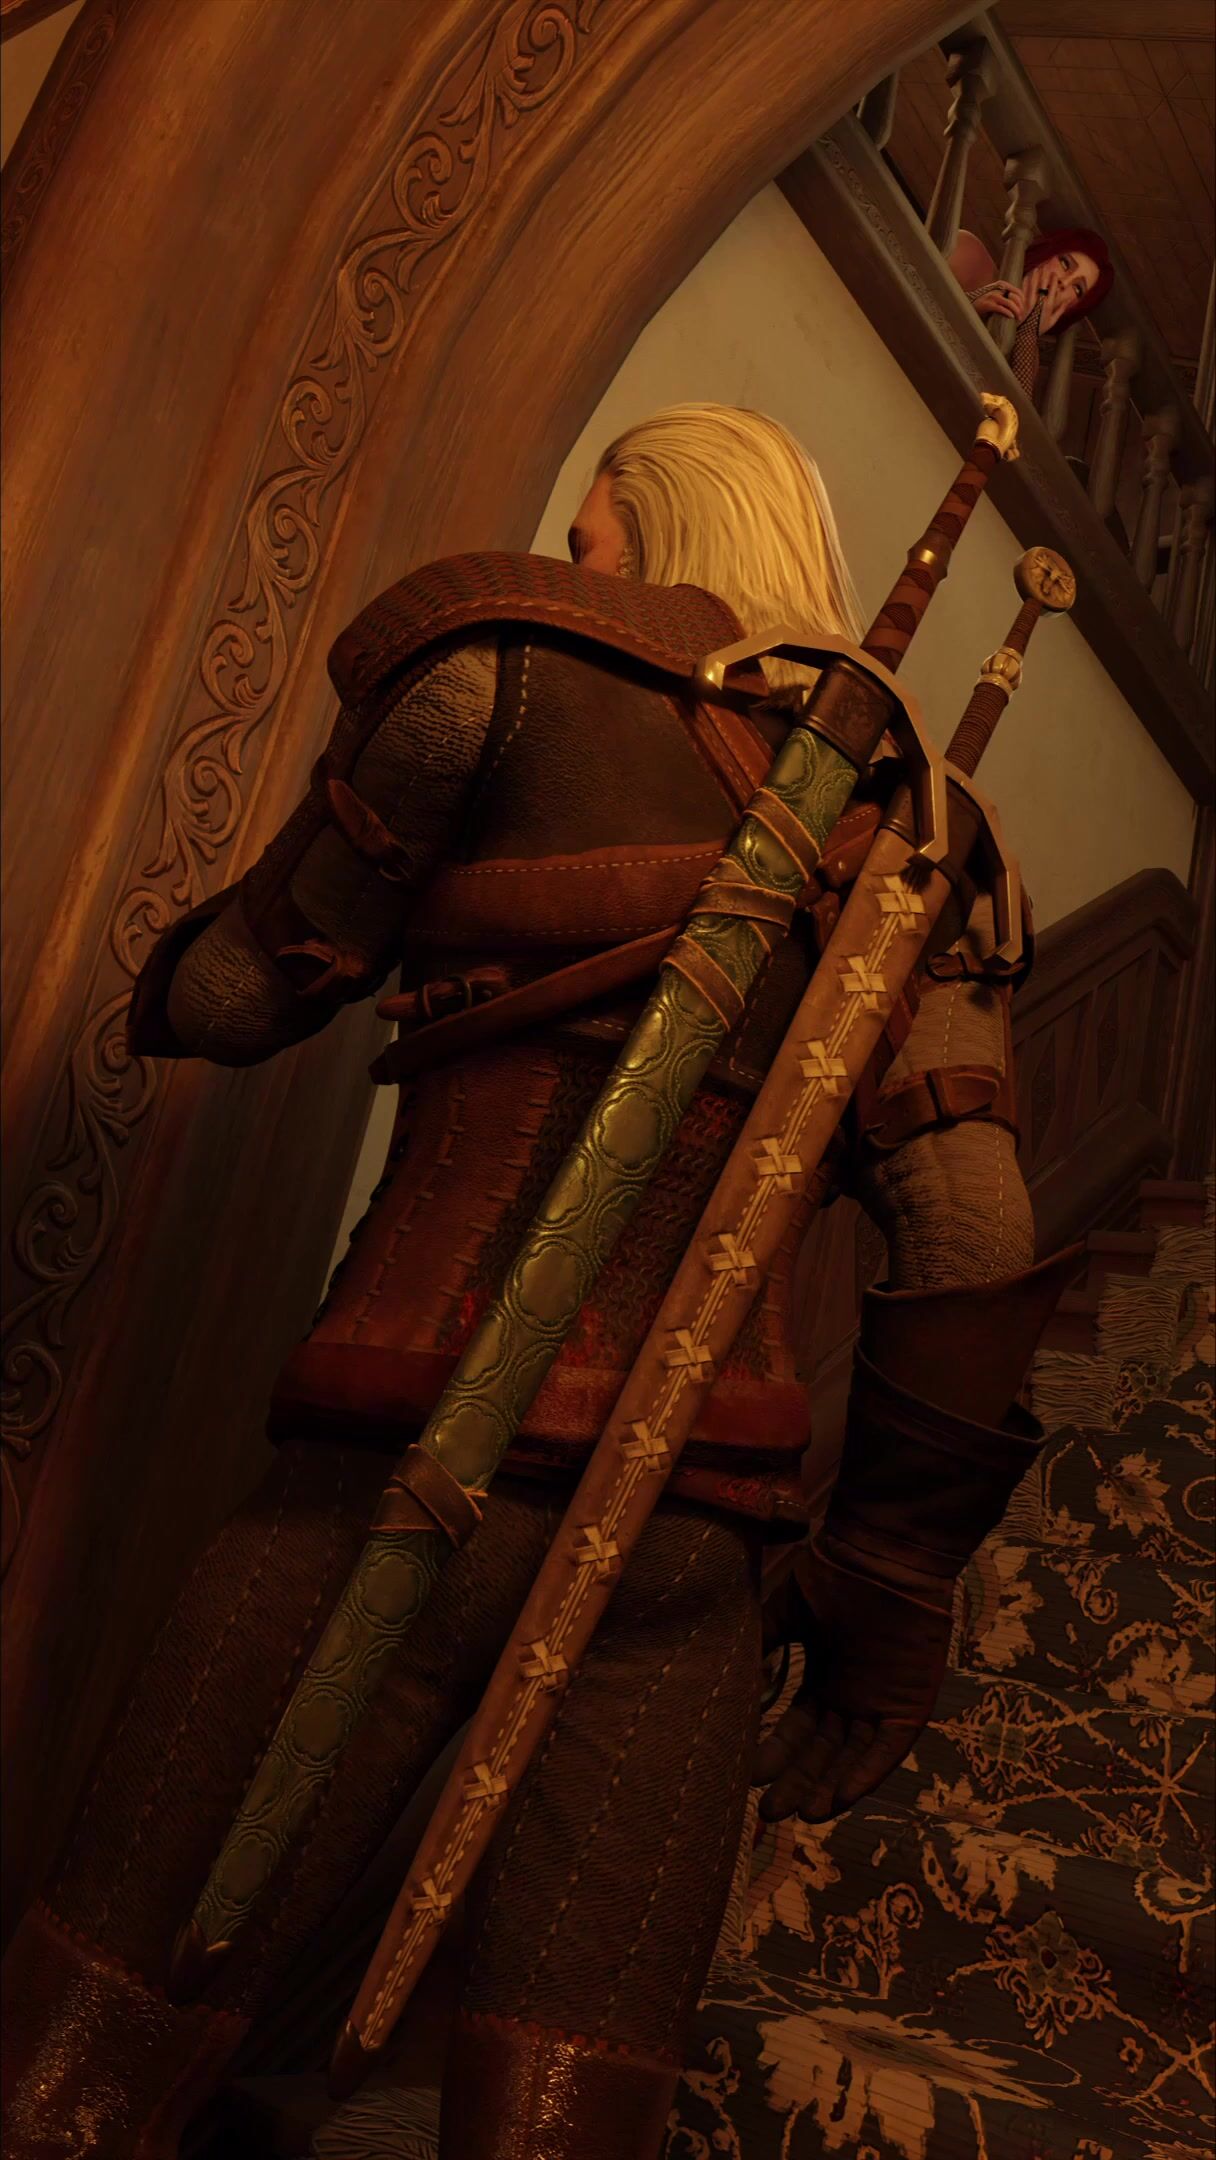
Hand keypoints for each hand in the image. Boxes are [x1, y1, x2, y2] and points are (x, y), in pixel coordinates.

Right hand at [753, 1547, 953, 1823]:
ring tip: (801, 1815)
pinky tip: (841, 1799)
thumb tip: (724, 1680)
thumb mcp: (786, 1612)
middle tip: (768, 1812)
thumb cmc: (833, 1575)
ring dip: (829, 1786)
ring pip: (852, 1756)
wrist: (882, 1554)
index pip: (797, 1726)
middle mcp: (852, 1695)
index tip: (747, 1776)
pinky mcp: (910, 1705)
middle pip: (822, 1750)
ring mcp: (882, 1702)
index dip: (775, 1753)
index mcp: (824, 1675)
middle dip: (797, 1781)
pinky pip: (888, 1749)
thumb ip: (762, 1646)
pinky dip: (866, 1774)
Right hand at [969, 280, 1026, 322]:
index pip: (1018, 291)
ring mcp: (992, 296)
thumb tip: (1020, 302)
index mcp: (1001, 285)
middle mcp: (997, 289)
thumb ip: (1005, 296)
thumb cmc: (984, 304)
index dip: (1023, 301)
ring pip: (1010, 303)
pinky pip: (1002, 308)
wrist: (968, 307)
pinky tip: (1011, 317)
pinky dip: (1008, 313)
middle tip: (1021, 316)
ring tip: (1017, 318)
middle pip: (1015, 297)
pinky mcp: (988, 305)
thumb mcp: (996, 296)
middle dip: (1021, 307)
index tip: (1023, 309)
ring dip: (1016, 311)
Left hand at [1019, 265, 1071, 334]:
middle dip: (1045, 274)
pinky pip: (1023, 290)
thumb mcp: (1052, 321)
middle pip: (1042, 283)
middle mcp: (1039, 302)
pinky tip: (1027, 276)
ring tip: (1037, 269)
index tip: (1054, 273)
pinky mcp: (1020, 303)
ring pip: (1032, 284)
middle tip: (1046, 267)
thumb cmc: (1039, 329)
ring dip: (1035, 275)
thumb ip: (1061, 309)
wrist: (1024, 336)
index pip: (1052, 288)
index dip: (1053, 279)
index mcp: (1048, 306)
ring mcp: (1029, 302)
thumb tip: (1069, 299)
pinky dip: (1025, 282)